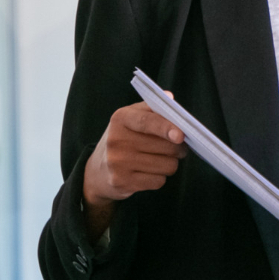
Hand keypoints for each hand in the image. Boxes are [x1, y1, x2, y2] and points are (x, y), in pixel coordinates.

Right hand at [82, 100, 186, 238]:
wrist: (97, 170)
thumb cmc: (124, 138)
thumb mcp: (132, 117)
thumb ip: (152, 107)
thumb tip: (170, 97)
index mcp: (121, 118)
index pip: (147, 122)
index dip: (166, 128)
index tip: (180, 135)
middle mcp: (116, 140)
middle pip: (167, 146)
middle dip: (178, 148)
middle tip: (175, 146)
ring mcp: (118, 163)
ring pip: (167, 165)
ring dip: (170, 164)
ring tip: (159, 159)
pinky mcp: (122, 182)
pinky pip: (159, 181)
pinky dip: (159, 178)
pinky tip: (148, 173)